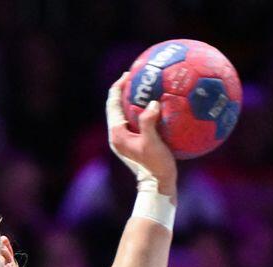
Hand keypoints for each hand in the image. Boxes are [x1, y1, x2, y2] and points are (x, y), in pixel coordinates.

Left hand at [106, 73, 178, 195]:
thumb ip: (149, 123)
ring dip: (134, 100)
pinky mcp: (135, 144)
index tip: (129, 73)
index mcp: (117, 133)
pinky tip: (160, 107)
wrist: (157, 188)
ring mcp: (125, 140)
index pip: (112, 103)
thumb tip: (153, 103)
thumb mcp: (152, 144)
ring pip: (126, 113)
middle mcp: (118, 136)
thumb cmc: (154, 167)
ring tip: (147, 87)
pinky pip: (137, 121)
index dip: (118, 86)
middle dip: (125, 89)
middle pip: (117, 106)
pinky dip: (144, 111)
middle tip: (138, 76)